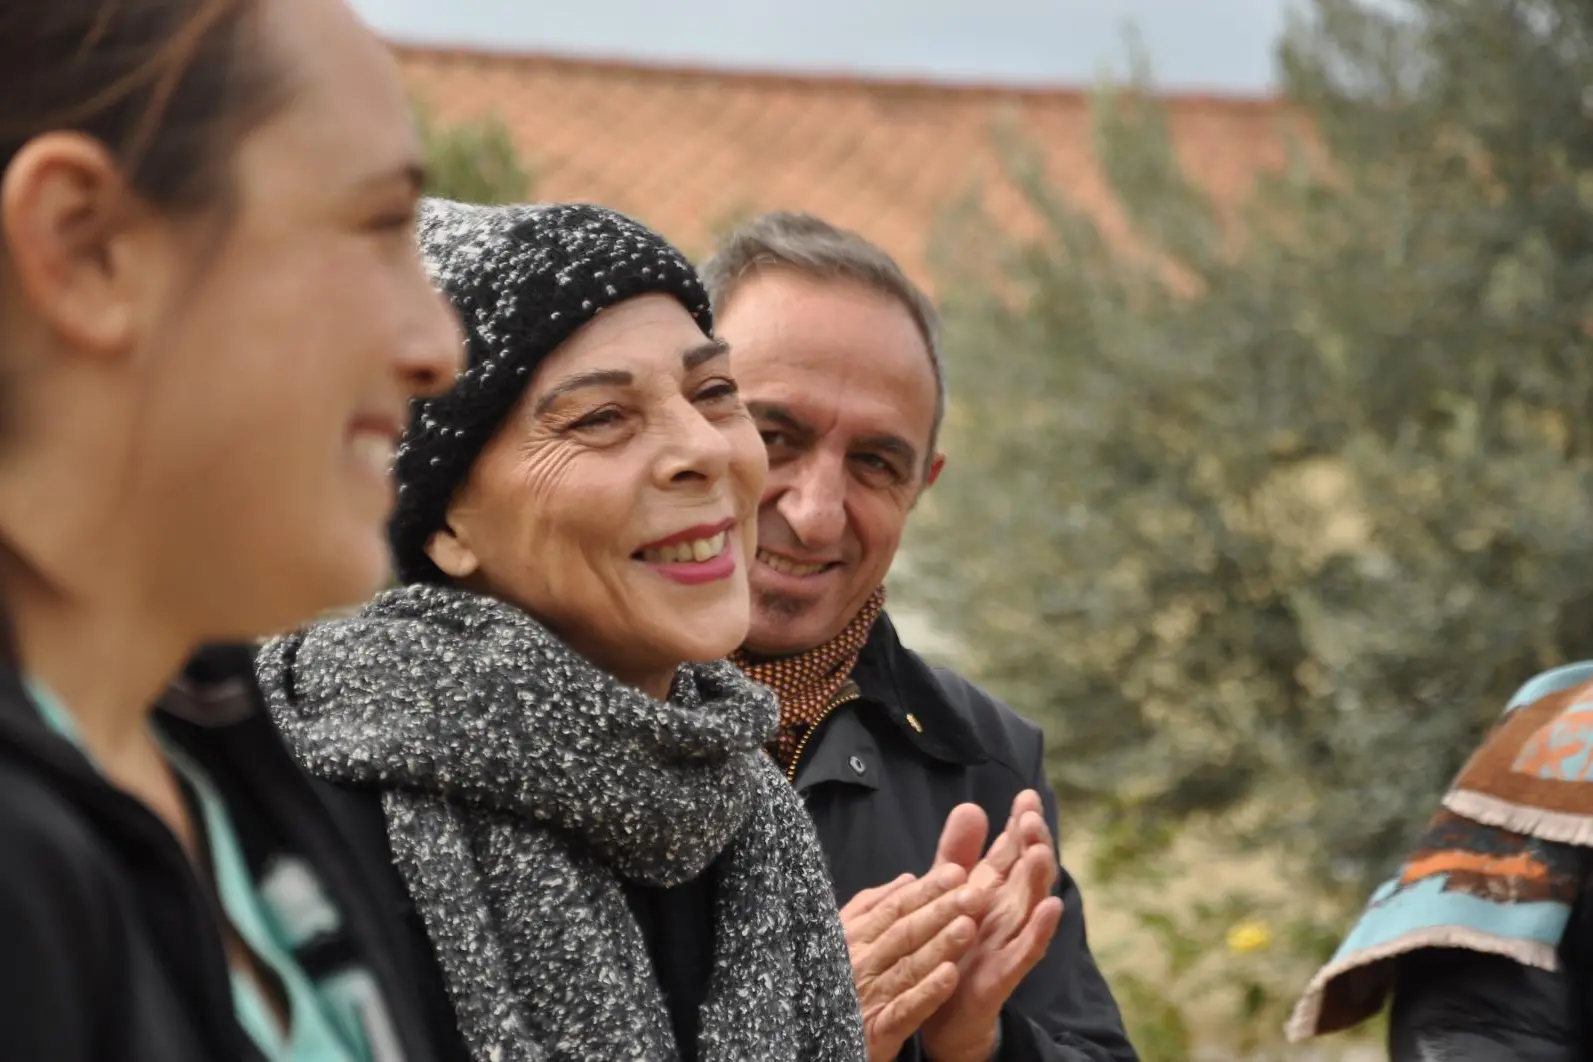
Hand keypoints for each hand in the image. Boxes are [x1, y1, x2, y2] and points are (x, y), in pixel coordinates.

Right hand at [840, 864, 989, 1061]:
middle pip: (905, 932)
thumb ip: (872, 905)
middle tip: (974, 894)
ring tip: (969, 926)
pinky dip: (928, 992)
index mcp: (854, 937)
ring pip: (909, 966)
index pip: (895, 907)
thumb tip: (907, 879)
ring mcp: (869, 996)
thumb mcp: (845, 936)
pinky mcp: (878, 1030)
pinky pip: (907, 1009)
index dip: (926, 889)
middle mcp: (860, 963)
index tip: (956, 873)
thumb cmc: (837, 978)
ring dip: (940, 946)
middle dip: (940, 911)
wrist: (822, 1038)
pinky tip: (951, 976)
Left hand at [920, 792, 1065, 1061]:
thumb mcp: (949, 894)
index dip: (1020, 824)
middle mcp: (1006, 913)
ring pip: (1030, 906)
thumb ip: (958, 853)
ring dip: (1039, 879)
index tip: (1026, 795)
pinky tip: (1052, 907)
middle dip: (1033, 844)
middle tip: (1032, 817)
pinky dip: (1041, 930)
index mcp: (992, 891)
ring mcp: (1008, 942)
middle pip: (1026, 873)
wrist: (941, 1014)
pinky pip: (1026, 950)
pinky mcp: (1004, 974)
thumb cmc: (952, 949)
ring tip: (1041, 851)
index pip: (1011, 851)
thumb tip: (972, 807)